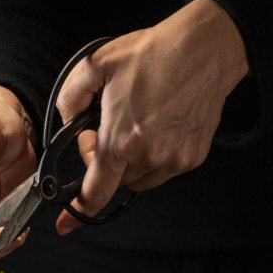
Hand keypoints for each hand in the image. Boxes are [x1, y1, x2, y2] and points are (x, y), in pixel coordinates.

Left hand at [55, 0, 249, 232]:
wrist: (205, 50)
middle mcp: (150, 156)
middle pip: (116, 180)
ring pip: (139, 178)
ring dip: (130, 161)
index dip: (77, 210)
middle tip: (107, 127)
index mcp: (122, 140)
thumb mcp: (95, 64)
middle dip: (105, 160)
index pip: (95, 191)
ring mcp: (175, 160)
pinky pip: (163, 169)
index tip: (66, 222)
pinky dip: (153, 155)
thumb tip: (68, 121)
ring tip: (136, 122)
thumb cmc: (154, 54)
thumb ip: (69, 98)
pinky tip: (157, 125)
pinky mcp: (193, 157)